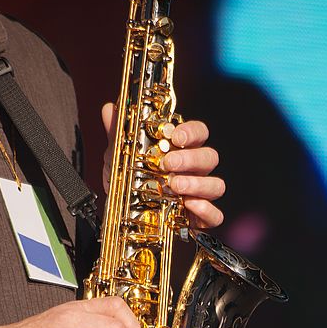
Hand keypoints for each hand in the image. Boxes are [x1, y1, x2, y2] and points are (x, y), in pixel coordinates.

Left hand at [102, 103, 224, 228]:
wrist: (125, 215)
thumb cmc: (131, 181)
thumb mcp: (119, 157)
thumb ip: (118, 134)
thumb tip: (110, 108)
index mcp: (183, 150)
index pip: (199, 133)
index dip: (192, 132)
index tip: (175, 136)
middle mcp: (196, 171)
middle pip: (210, 157)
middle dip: (190, 159)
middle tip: (168, 164)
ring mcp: (201, 194)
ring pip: (216, 185)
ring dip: (197, 184)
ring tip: (174, 185)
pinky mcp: (200, 219)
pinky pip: (215, 216)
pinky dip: (206, 211)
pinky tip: (189, 206)